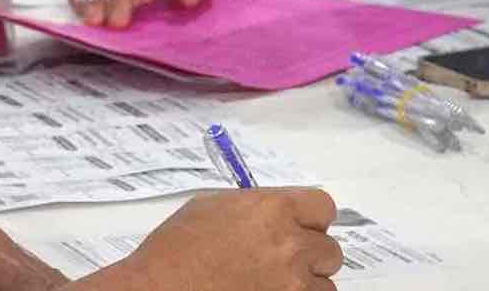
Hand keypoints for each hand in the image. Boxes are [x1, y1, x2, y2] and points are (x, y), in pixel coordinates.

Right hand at [106, 189, 340, 290]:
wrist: (159, 290)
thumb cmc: (175, 249)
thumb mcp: (211, 206)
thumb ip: (252, 205)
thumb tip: (273, 211)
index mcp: (273, 210)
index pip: (323, 208)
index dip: (312, 219)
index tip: (301, 226)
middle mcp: (290, 246)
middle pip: (330, 250)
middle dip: (310, 254)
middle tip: (284, 260)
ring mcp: (291, 285)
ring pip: (324, 284)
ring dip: (305, 284)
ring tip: (273, 283)